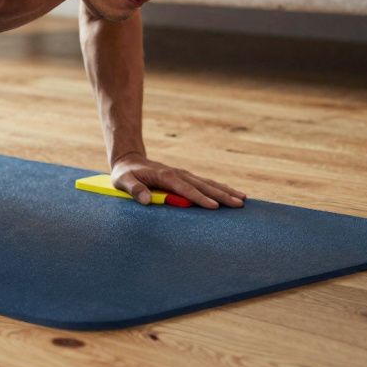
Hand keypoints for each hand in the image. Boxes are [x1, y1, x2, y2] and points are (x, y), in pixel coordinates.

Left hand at [111, 153, 245, 208]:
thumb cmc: (125, 173)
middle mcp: (178, 174)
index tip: (214, 207)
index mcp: (165, 176)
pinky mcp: (185, 178)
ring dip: (225, 191)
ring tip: (243, 199)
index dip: (199, 198)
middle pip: (203, 185)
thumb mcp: (123, 180)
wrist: (129, 160)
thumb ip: (134, 189)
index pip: (185, 189)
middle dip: (221, 195)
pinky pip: (205, 183)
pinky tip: (231, 193)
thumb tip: (146, 200)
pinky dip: (219, 188)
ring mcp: (183, 175)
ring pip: (208, 183)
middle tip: (239, 204)